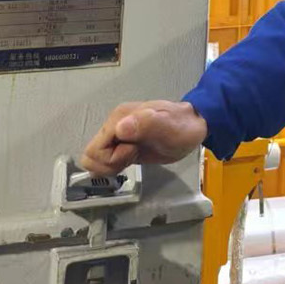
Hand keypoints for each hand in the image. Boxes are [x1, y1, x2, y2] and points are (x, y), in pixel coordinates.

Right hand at [79, 100, 207, 174]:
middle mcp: (114, 125)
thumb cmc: (181, 127)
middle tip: (134, 155)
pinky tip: (132, 159)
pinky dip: (115, 166)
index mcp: (119, 118)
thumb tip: (121, 128)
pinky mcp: (121, 146)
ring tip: (134, 156)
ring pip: (95, 160)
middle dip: (110, 163)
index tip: (134, 151)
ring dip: (112, 165)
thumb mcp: (167, 127)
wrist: (192, 128)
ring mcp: (117, 136)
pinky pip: (104, 161)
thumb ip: (146, 124)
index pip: (95, 149)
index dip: (113, 158)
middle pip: (92, 156)